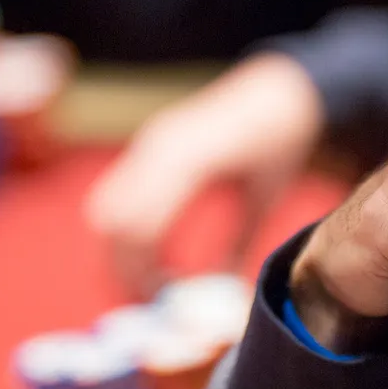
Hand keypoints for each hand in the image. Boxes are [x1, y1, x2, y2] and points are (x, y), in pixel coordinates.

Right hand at [85, 54, 324, 298]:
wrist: (279, 88)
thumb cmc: (282, 139)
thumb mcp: (267, 195)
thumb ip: (240, 243)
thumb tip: (220, 296)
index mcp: (188, 159)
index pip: (141, 226)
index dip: (143, 270)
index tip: (163, 300)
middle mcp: (157, 147)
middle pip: (113, 221)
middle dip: (123, 267)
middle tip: (151, 300)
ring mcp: (148, 143)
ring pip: (105, 210)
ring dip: (117, 250)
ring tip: (148, 281)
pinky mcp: (148, 145)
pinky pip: (115, 193)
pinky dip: (122, 230)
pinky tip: (151, 252)